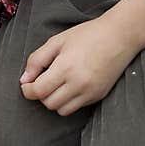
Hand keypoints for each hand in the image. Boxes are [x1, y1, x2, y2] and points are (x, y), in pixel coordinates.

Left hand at [19, 17, 135, 115]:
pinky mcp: (98, 96)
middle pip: (48, 103)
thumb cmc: (87, 35)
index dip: (27, 89)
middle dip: (41, 94)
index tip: (27, 83)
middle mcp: (78, 84)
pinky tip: (71, 85)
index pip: (38, 91)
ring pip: (62, 110)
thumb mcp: (57, 41)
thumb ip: (37, 60)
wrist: (120, 36)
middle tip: (42, 81)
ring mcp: (90, 92)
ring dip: (54, 100)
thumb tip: (24, 79)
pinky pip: (76, 107)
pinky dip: (69, 100)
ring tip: (57, 84)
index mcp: (65, 67)